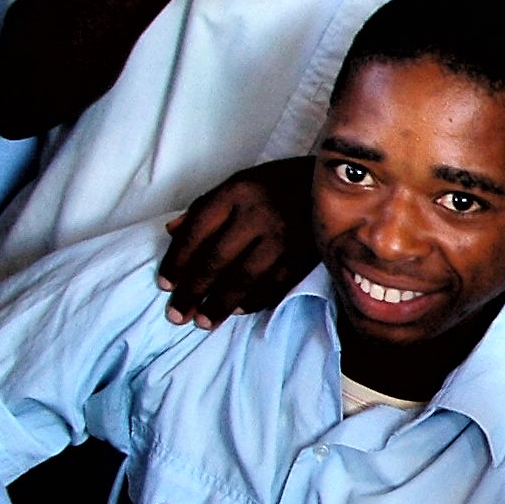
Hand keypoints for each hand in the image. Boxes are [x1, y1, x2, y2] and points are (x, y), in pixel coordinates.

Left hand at [154, 155, 315, 325]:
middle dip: (193, 291)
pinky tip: (238, 310)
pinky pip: (274, 284)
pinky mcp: (304, 254)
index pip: (196, 231)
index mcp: (237, 192)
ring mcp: (283, 237)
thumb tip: (171, 232)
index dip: (177, 262)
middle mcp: (258, 214)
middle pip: (216, 259)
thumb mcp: (240, 182)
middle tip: (176, 315)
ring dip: (221, 304)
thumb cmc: (280, 182)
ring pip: (244, 278)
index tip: (165, 285)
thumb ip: (206, 206)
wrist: (339, 183)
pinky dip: (254, 300)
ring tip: (203, 321)